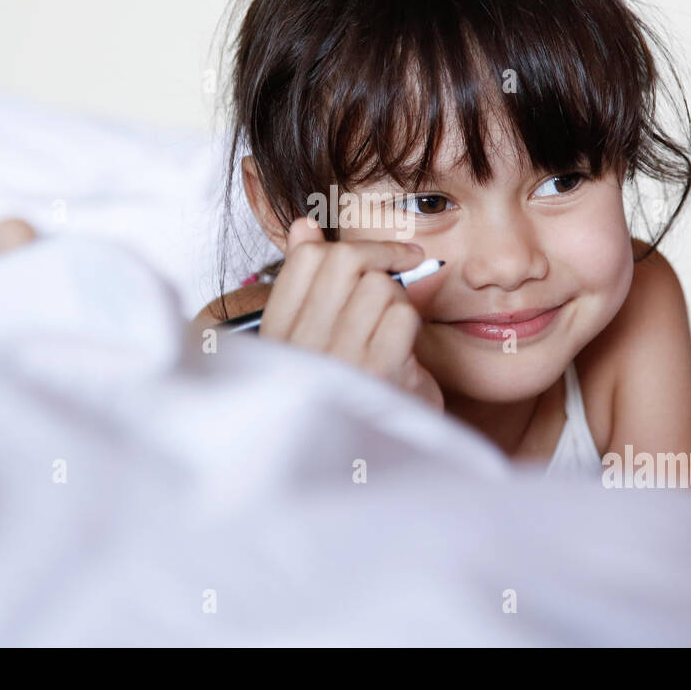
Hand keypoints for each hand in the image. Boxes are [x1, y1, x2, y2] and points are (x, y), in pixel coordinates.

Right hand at [259, 216, 443, 411]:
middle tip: (407, 262)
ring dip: (398, 299)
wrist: (373, 464)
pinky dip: (411, 324)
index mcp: (278, 335)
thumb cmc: (349, 392)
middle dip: (382, 255)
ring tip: (393, 328)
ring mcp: (338, 361)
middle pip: (344, 261)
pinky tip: (404, 349)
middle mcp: (301, 347)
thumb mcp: (318, 338)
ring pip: (379, 286)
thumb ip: (308, 281)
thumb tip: (304, 225)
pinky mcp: (377, 376)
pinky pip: (402, 315)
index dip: (346, 243)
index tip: (375, 251)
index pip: (305, 259)